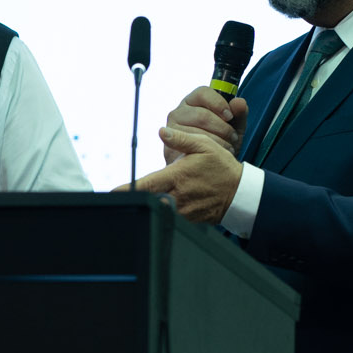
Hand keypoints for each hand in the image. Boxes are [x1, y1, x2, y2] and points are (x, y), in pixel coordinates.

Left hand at [117, 124, 242, 224]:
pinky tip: (164, 206)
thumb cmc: (221, 168)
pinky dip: (164, 213)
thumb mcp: (204, 147)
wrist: (239, 194)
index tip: (112, 193)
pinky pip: (170, 218)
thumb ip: (182, 139)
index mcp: (176, 177)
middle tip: (125, 197)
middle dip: (136, 198)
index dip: (126, 189)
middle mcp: (176, 197)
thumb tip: (161, 131)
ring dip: (150, 205)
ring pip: (158, 210)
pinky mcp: (187, 221)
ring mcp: (182, 211)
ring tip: (144, 201)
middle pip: (147, 200)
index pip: (145, 185)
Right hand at [163, 86, 248, 163]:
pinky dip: (207, 151)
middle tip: (233, 137)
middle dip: (222, 128)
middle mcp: (179, 111)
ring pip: (197, 131)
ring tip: (228, 148)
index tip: (230, 116)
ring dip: (218, 141)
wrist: (207, 167)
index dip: (218, 103)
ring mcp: (172, 127)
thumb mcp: (235, 128)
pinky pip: (190, 146)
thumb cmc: (220, 142)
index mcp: (194, 101)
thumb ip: (239, 114)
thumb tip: (239, 102)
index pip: (203, 93)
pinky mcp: (170, 144)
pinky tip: (215, 155)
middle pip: (202, 115)